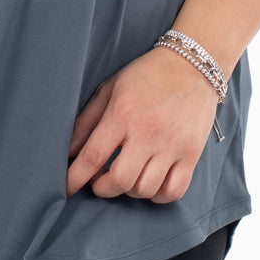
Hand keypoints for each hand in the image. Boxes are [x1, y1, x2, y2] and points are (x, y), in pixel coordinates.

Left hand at [65, 47, 218, 202]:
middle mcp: (147, 132)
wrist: (193, 64)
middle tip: (100, 180)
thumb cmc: (146, 75)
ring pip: (145, 189)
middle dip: (103, 188)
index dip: (76, 177)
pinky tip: (151, 182)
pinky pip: (173, 191)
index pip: (93, 155)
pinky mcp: (192, 153)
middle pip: (120, 180)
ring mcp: (172, 145)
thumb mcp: (110, 89)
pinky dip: (158, 195)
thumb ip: (87, 121)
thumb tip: (67, 151)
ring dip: (129, 191)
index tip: (67, 188)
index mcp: (122, 114)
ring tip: (127, 176)